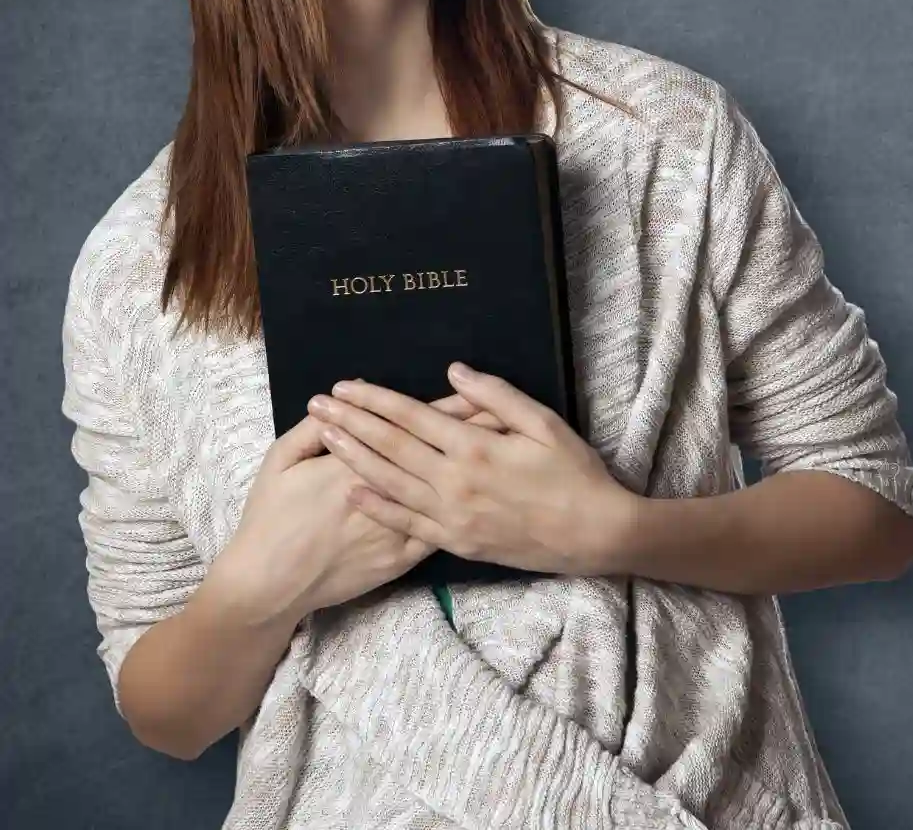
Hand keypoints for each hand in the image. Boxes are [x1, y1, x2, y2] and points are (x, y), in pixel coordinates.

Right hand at [214, 388, 509, 625]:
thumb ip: (311, 427)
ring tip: (504, 449)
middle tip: (504, 411)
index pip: (412, 426)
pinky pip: (438, 532)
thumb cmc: (270, 516)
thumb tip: (339, 397)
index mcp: (358, 463)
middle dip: (472, 431)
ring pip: (446, 491)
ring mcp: (396, 530)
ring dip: (474, 471)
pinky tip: (482, 498)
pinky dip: (461, 512)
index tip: (472, 391)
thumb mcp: (279, 459)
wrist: (270, 583)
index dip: (444, 408)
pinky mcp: (400, 560)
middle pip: (437, 455)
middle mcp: (385, 493)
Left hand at [307, 364, 635, 576]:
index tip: (345, 385)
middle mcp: (455, 482)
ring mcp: (452, 516)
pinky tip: (352, 490)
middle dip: (350, 423)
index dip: (374, 400)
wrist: (594, 534)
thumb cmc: (573, 472)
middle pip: (390, 447)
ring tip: (322, 437)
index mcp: (474, 448)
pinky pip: (406, 523)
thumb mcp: (543, 422)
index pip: (411, 417)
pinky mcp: (456, 542)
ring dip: (352, 458)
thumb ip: (495, 396)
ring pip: (389, 483)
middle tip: (317, 404)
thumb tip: (454, 371)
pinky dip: (376, 505)